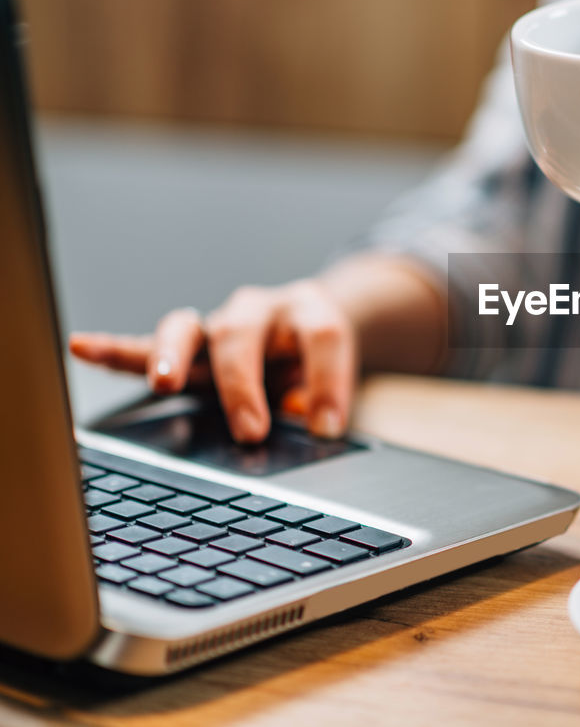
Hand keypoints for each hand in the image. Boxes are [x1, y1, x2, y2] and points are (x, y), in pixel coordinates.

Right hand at [70, 280, 356, 442]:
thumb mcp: (337, 373)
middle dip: (244, 384)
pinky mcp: (188, 346)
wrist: (309, 321)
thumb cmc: (320, 354)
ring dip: (172, 356)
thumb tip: (312, 426)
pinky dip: (115, 348)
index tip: (327, 428)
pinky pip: (146, 345)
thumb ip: (326, 397)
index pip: (321, 335)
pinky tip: (81, 347)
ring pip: (188, 327)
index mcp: (309, 311)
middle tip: (251, 431)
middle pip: (243, 332)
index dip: (327, 380)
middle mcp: (259, 310)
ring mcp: (218, 324)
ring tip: (162, 383)